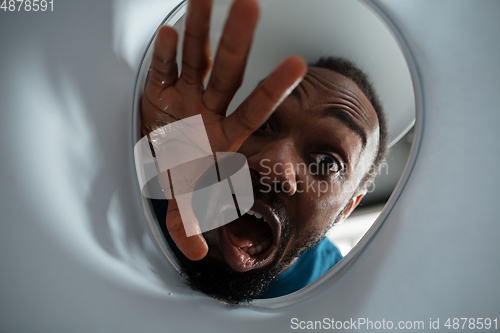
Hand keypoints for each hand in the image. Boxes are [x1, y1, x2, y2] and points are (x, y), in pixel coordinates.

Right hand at [141, 0, 306, 260]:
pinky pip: (163, 69)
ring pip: (196, 57)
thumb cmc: (181, 177)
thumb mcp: (183, 203)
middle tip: (251, 4)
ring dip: (200, 28)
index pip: (254, 109)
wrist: (160, 160)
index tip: (299, 64)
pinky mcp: (159, 90)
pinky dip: (165, 54)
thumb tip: (197, 257)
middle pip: (227, 70)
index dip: (274, 89)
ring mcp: (185, 95)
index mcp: (226, 133)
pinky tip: (170, 33)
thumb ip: (188, 225)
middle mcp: (209, 108)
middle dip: (238, 39)